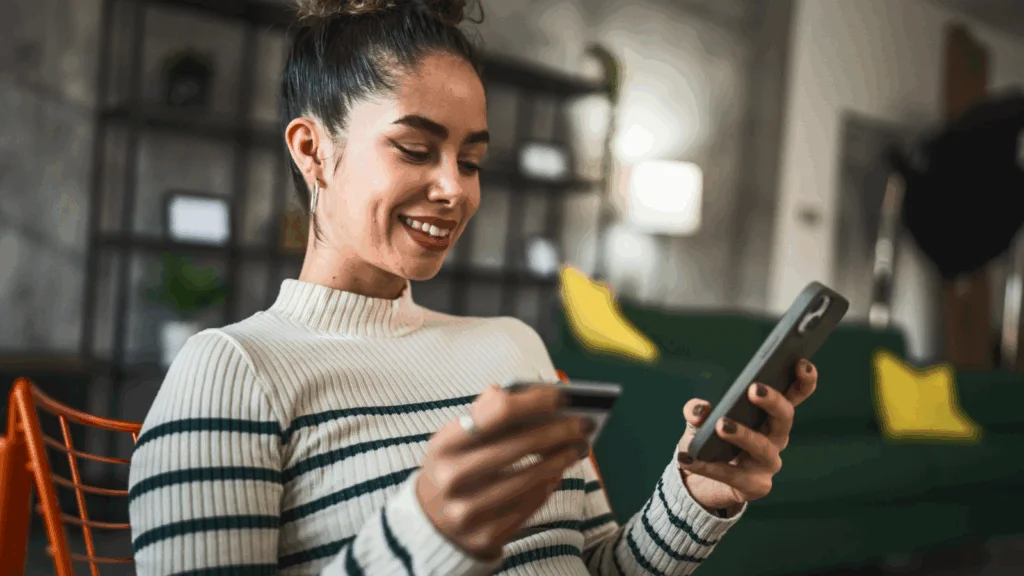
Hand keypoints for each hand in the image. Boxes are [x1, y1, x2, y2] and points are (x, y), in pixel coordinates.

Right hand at [416, 384, 591, 559]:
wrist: (428, 525)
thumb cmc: (452, 468)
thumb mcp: (453, 440)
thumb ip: (484, 415)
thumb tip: (523, 392)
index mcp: (443, 445)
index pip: (497, 412)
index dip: (535, 401)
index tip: (562, 396)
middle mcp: (452, 478)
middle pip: (520, 446)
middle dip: (559, 431)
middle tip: (584, 423)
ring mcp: (468, 511)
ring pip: (529, 479)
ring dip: (561, 460)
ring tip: (578, 447)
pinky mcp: (485, 536)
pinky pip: (528, 507)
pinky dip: (547, 487)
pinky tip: (558, 473)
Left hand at [676, 359, 817, 512]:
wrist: (698, 480)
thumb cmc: (708, 441)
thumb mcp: (700, 420)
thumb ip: (697, 410)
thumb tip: (700, 410)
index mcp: (769, 415)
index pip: (795, 394)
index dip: (804, 380)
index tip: (801, 362)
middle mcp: (776, 438)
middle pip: (784, 417)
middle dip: (772, 401)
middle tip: (754, 389)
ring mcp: (768, 463)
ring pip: (762, 447)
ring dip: (742, 434)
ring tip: (720, 424)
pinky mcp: (755, 486)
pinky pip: (732, 474)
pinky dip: (707, 465)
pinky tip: (687, 457)